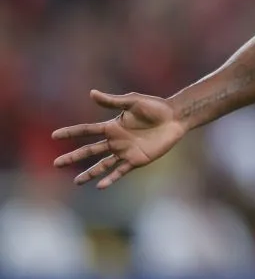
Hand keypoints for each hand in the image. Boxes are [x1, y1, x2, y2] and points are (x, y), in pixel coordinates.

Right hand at [52, 90, 186, 188]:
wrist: (175, 118)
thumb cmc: (155, 107)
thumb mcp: (133, 101)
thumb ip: (113, 100)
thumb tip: (92, 93)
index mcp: (112, 126)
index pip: (87, 130)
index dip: (71, 132)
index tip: (54, 135)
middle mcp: (116, 140)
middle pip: (90, 150)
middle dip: (73, 157)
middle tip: (56, 163)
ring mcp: (125, 151)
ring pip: (102, 164)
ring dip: (89, 173)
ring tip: (77, 182)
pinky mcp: (137, 160)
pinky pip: (120, 171)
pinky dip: (110, 178)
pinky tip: (100, 185)